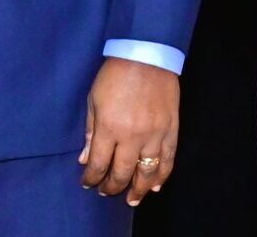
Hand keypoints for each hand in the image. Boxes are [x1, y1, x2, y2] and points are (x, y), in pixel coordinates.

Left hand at [78, 57, 178, 205]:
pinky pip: (168, 160)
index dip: (92, 178)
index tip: (87, 183)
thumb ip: (91, 132)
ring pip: (148, 172)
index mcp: (109, 128)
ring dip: (139, 189)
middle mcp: (133, 136)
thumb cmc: (114, 76)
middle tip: (106, 193)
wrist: (146, 57)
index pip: (99, 164)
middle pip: (122, 172)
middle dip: (112, 186)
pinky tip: (156, 186)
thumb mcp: (94, 101)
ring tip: (131, 199)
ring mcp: (155, 135)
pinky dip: (162, 176)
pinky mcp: (171, 131)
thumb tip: (85, 159)